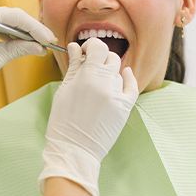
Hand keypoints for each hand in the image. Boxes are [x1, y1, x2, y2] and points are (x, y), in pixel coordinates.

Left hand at [0, 2, 55, 125]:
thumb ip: (19, 49)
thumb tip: (39, 48)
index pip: (16, 16)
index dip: (36, 28)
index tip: (49, 40)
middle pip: (11, 15)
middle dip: (29, 30)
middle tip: (46, 43)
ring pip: (4, 18)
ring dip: (19, 31)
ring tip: (35, 45)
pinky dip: (6, 32)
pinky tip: (18, 43)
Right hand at [38, 38, 138, 195]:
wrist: (74, 149)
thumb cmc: (63, 121)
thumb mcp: (64, 90)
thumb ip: (73, 66)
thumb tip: (75, 47)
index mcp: (87, 76)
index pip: (97, 47)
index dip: (91, 46)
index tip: (84, 52)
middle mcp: (105, 83)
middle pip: (109, 57)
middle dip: (99, 58)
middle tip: (89, 65)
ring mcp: (117, 96)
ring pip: (117, 72)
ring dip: (108, 71)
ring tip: (97, 82)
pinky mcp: (125, 108)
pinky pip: (132, 86)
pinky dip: (128, 77)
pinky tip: (125, 73)